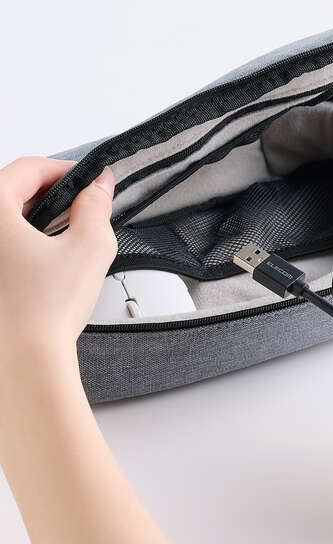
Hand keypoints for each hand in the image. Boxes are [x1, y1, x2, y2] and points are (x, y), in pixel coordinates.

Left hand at [0, 157, 116, 356]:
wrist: (24, 360)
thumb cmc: (44, 311)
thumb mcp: (89, 247)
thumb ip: (96, 208)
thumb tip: (99, 190)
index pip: (27, 169)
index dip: (64, 170)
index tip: (89, 181)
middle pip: (11, 191)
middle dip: (52, 193)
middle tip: (82, 204)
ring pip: (6, 218)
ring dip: (37, 217)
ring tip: (68, 232)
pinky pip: (4, 244)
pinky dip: (24, 240)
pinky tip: (47, 258)